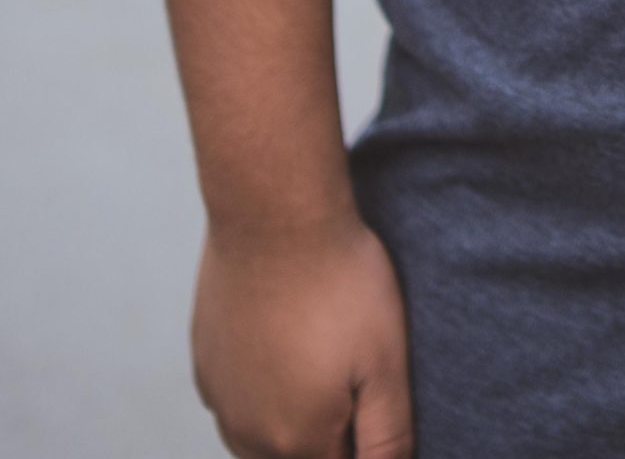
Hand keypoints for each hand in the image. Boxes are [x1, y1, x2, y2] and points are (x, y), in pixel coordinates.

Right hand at [193, 216, 414, 458]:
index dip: (363, 446)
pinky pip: (237, 398)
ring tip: (327, 358)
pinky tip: (290, 344)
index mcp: (297, 442)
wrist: (274, 219)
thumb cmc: (341, 285)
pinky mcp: (205, 363)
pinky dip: (263, 387)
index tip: (371, 396)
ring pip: (259, 437)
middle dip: (328, 437)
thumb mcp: (387, 362)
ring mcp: (219, 398)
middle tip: (356, 372)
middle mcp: (247, 434)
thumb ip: (387, 435)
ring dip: (293, 417)